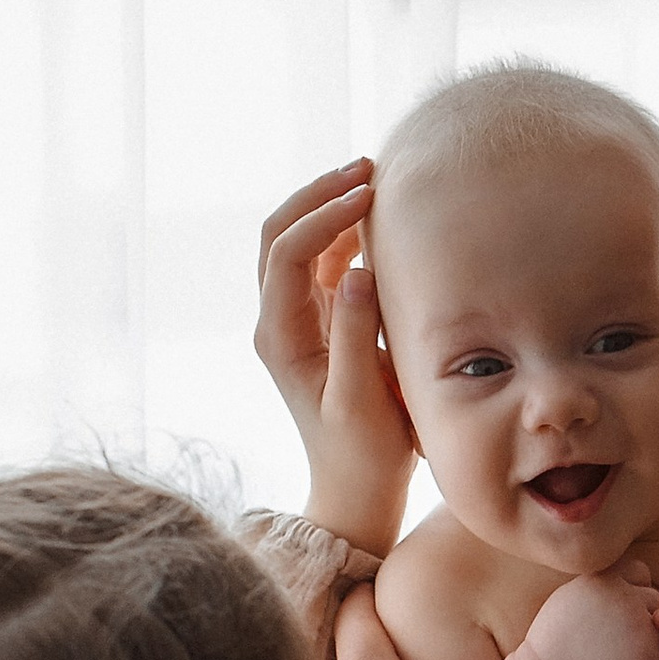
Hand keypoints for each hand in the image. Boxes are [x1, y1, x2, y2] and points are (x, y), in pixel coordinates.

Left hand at [256, 158, 414, 554]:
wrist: (357, 492)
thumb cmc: (364, 455)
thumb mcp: (361, 400)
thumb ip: (355, 335)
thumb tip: (355, 270)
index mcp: (280, 337)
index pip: (287, 252)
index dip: (324, 215)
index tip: (370, 197)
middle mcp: (279, 321)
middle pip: (279, 233)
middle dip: (318, 194)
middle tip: (367, 168)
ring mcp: (298, 320)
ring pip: (299, 241)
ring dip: (330, 206)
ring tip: (375, 180)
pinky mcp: (322, 324)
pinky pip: (323, 262)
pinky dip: (346, 233)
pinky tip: (379, 219)